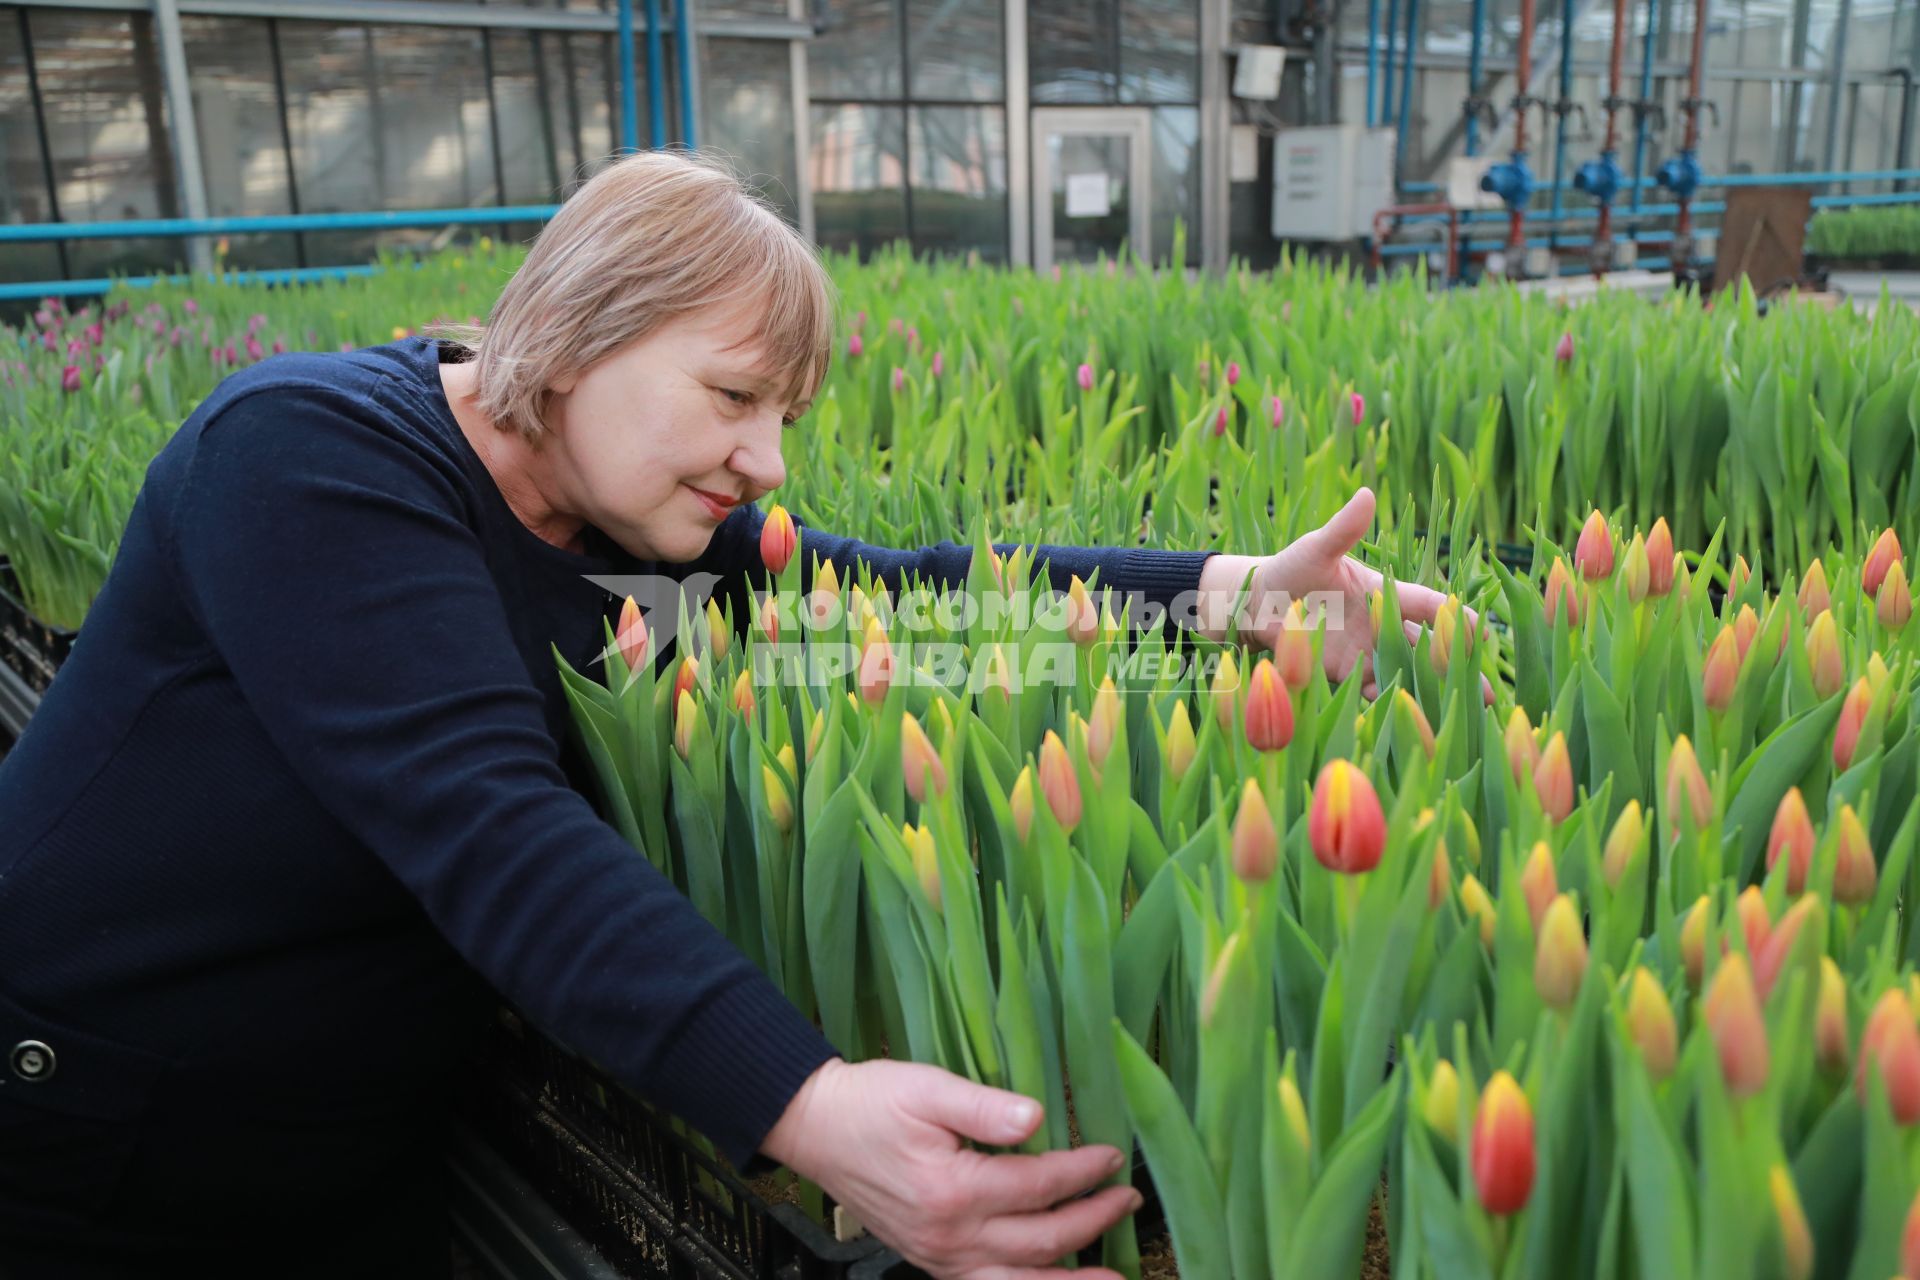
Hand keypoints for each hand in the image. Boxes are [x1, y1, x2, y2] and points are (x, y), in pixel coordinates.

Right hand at [760, 1058, 1139, 1279]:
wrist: (815, 1127)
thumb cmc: (870, 1102)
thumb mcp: (926, 1087)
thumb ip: (984, 1107)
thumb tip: (1038, 1118)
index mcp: (954, 1190)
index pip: (1039, 1186)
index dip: (1083, 1172)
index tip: (1111, 1155)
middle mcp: (949, 1237)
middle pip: (1041, 1242)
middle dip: (1092, 1222)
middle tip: (1128, 1200)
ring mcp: (938, 1256)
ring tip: (1113, 1279)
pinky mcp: (930, 1261)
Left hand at [1197, 487, 1490, 701]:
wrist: (1255, 603)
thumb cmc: (1290, 568)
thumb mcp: (1316, 549)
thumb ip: (1343, 530)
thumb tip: (1367, 495)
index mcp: (1385, 594)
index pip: (1430, 607)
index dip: (1457, 619)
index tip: (1485, 632)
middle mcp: (1382, 627)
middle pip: (1428, 650)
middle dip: (1458, 670)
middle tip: (1491, 694)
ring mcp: (1365, 654)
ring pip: (1406, 676)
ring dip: (1430, 696)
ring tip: (1462, 720)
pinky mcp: (1343, 676)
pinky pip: (1372, 693)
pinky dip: (1389, 706)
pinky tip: (1411, 725)